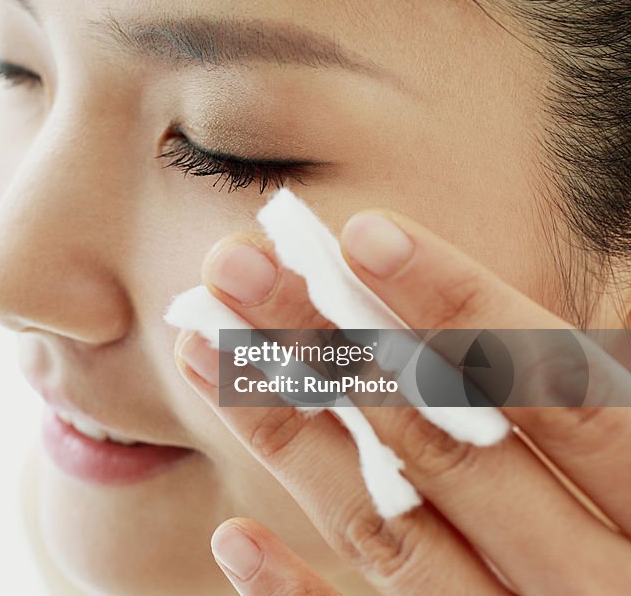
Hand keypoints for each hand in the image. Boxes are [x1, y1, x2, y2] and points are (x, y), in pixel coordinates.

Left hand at [174, 210, 630, 593]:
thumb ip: (592, 401)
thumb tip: (554, 299)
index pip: (556, 393)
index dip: (463, 307)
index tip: (362, 234)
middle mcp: (590, 584)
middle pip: (442, 446)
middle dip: (328, 346)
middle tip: (232, 267)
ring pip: (386, 531)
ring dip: (287, 437)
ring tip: (203, 349)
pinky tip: (233, 533)